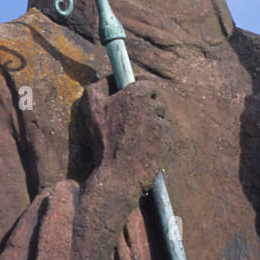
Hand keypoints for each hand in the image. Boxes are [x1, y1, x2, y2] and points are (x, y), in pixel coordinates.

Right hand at [81, 78, 174, 197]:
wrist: (118, 176)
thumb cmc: (104, 144)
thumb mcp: (92, 114)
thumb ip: (94, 92)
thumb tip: (96, 82)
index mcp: (134, 96)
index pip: (148, 86)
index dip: (143, 94)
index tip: (138, 103)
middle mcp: (150, 107)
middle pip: (156, 103)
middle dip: (149, 112)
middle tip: (135, 126)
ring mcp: (161, 124)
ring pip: (161, 121)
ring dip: (153, 128)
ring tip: (136, 142)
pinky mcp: (168, 141)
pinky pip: (166, 137)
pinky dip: (158, 143)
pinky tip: (144, 151)